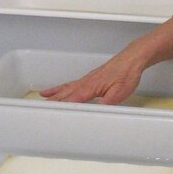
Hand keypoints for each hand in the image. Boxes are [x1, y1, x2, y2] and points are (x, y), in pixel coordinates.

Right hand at [40, 14, 172, 106]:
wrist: (132, 59)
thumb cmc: (126, 74)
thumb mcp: (119, 94)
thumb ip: (105, 104)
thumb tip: (94, 112)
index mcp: (90, 87)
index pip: (71, 100)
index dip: (61, 108)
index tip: (50, 114)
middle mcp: (85, 82)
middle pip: (64, 94)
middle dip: (52, 102)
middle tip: (40, 109)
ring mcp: (86, 79)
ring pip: (65, 88)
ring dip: (53, 94)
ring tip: (42, 97)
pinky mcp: (89, 78)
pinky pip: (70, 83)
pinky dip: (60, 87)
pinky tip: (56, 89)